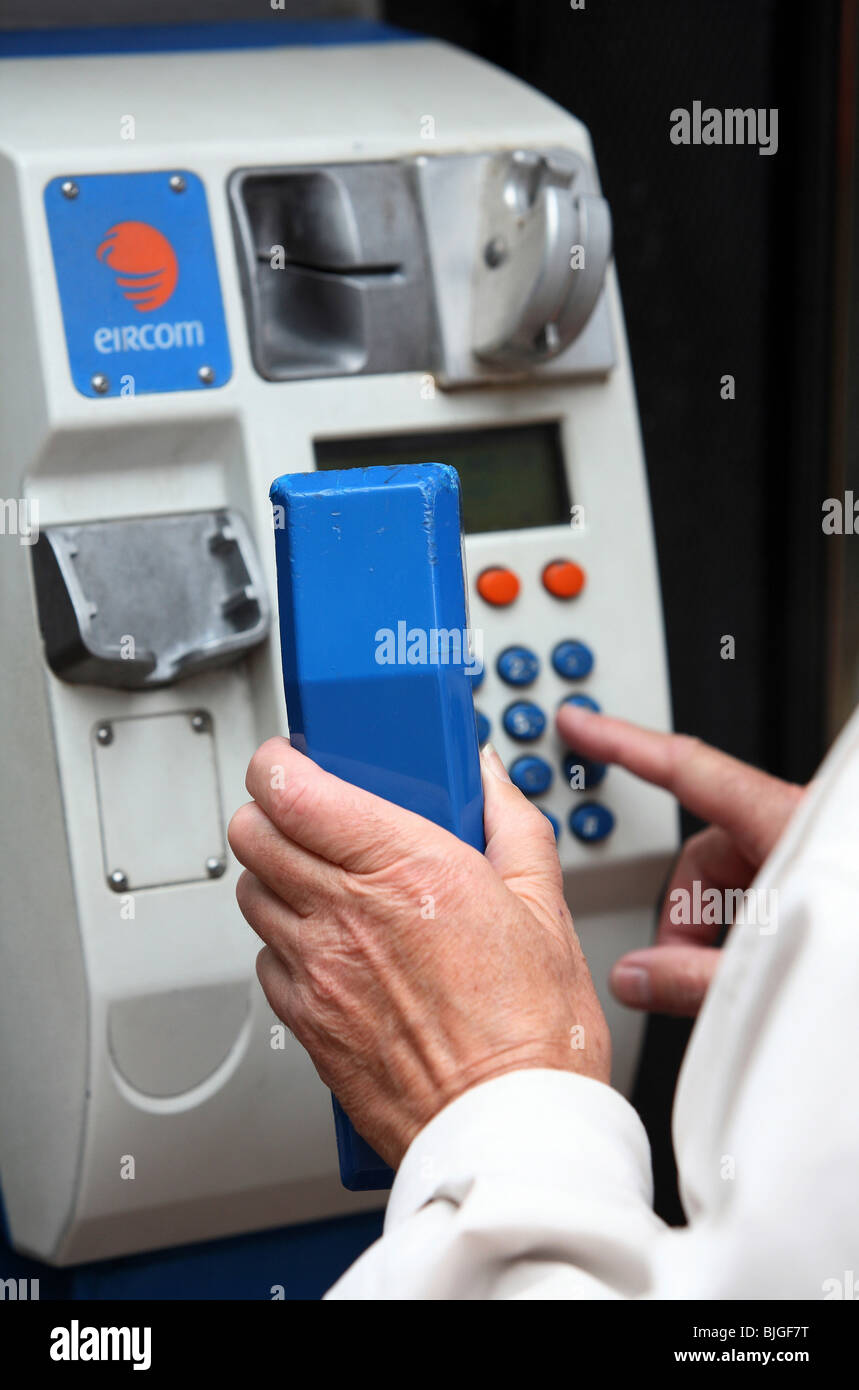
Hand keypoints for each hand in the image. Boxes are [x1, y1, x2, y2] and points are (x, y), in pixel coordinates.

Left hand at [228, 739, 609, 1167]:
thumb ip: (510, 824)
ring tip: (321, 880)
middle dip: (270, 812)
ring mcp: (319, 970)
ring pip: (251, 893)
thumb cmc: (534, 1033)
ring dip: (275, 875)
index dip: (276, 764)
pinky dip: (285, 942)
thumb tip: (487, 778)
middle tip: (304, 814)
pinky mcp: (306, 1021)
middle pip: (254, 833)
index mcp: (406, 867)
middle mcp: (348, 913)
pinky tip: (330, 948)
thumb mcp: (543, 906)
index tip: (288, 760)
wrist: (508, 1129)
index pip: (293, 790)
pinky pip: (265, 959)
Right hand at [557, 703, 804, 1016]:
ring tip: (732, 985)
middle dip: (685, 912)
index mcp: (785, 823)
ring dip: (718, 932)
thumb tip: (637, 977)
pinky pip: (765, 897)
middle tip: (684, 970)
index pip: (684, 767)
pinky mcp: (827, 887)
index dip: (623, 741)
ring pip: (736, 881)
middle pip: (705, 850)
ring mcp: (812, 859)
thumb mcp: (774, 967)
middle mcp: (797, 831)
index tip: (584, 722)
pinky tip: (757, 977)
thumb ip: (694, 977)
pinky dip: (747, 935)